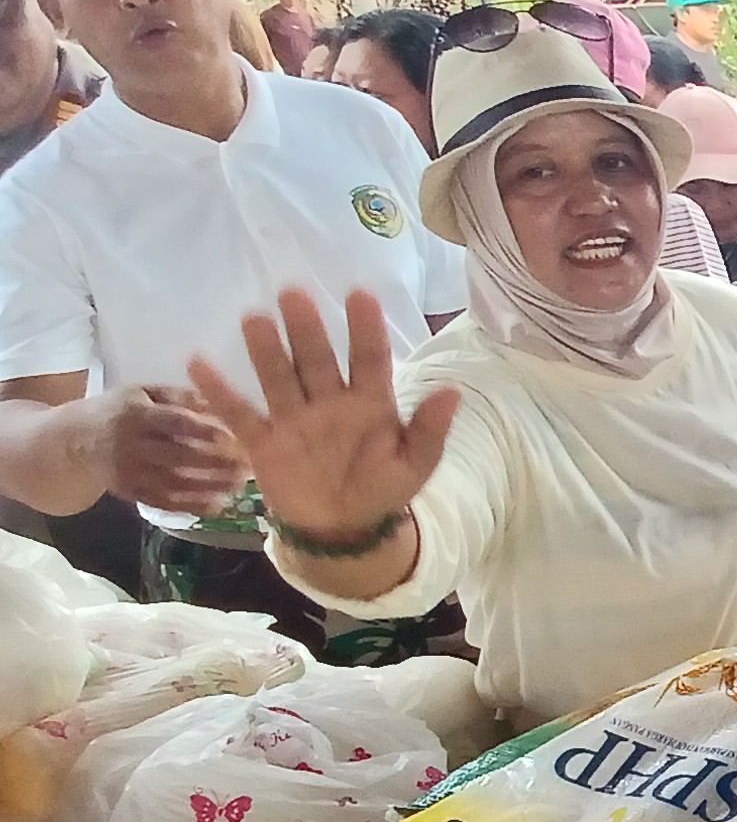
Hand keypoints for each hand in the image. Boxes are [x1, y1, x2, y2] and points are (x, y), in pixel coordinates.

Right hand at [78, 385, 247, 513]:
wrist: (73, 440)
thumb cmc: (117, 410)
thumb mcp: (142, 392)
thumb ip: (178, 396)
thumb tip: (216, 398)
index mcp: (135, 414)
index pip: (173, 422)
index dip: (203, 429)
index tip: (233, 434)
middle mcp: (130, 445)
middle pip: (178, 456)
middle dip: (215, 462)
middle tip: (250, 464)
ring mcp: (129, 473)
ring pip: (174, 484)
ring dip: (210, 487)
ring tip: (241, 485)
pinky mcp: (129, 493)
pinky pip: (163, 503)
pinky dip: (191, 507)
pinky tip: (218, 506)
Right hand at [187, 290, 458, 542]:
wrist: (344, 528)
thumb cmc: (382, 488)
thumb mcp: (415, 465)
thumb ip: (430, 429)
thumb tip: (452, 392)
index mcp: (370, 403)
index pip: (369, 359)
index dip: (365, 329)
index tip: (361, 295)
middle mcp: (330, 402)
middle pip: (317, 359)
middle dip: (307, 328)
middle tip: (295, 292)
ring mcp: (295, 419)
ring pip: (280, 377)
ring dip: (267, 350)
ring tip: (255, 318)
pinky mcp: (265, 442)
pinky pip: (240, 414)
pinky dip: (219, 393)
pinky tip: (198, 362)